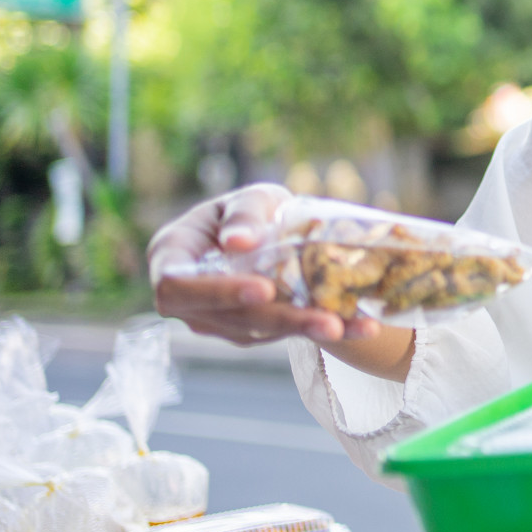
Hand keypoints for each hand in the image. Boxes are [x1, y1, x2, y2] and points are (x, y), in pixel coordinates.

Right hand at [148, 185, 371, 346]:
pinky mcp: (249, 333)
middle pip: (227, 318)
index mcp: (172, 257)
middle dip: (279, 319)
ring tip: (349, 325)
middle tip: (325, 320)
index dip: (217, 292)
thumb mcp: (250, 197)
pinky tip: (359, 326)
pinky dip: (320, 329)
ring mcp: (216, 320)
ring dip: (305, 330)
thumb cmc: (251, 210)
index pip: (177, 286)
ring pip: (258, 332)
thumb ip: (244, 214)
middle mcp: (188, 298)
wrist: (272, 232)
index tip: (262, 287)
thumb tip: (238, 242)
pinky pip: (282, 335)